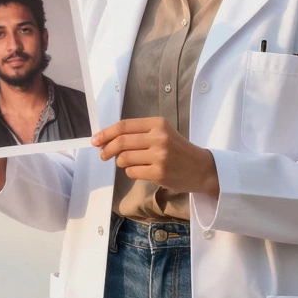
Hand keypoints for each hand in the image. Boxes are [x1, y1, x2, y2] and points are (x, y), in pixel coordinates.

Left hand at [93, 117, 219, 196]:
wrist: (202, 168)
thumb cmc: (178, 150)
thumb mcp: (162, 133)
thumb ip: (138, 133)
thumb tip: (107, 139)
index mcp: (158, 123)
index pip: (124, 126)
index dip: (106, 133)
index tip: (96, 140)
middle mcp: (159, 137)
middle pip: (121, 142)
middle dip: (106, 149)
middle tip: (102, 155)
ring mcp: (159, 156)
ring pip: (124, 159)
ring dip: (121, 162)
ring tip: (129, 163)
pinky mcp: (159, 173)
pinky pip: (132, 172)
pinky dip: (131, 172)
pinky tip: (141, 171)